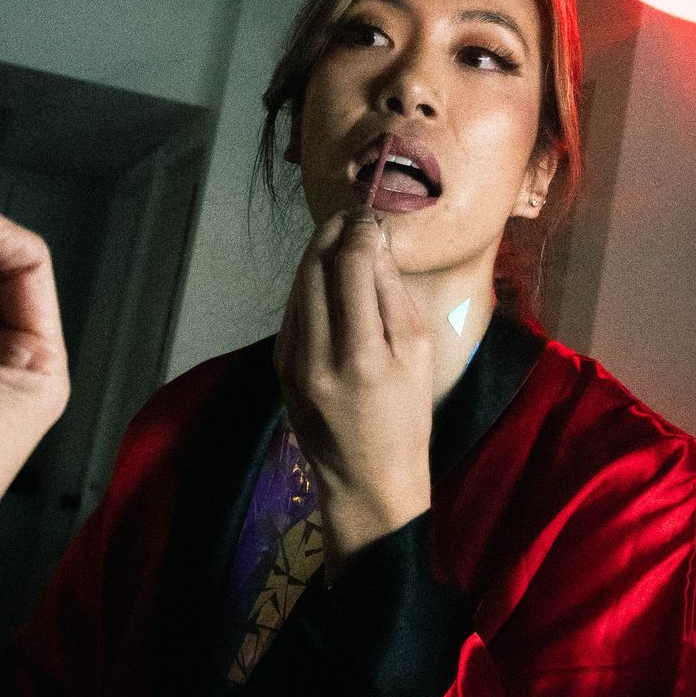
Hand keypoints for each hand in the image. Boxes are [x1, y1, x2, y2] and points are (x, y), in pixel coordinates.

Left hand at [275, 210, 434, 575]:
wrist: (365, 479)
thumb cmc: (406, 418)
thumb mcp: (416, 354)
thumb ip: (391, 295)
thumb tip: (373, 243)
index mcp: (362, 355)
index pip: (350, 267)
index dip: (360, 231)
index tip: (373, 218)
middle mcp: (317, 355)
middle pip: (314, 267)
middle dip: (333, 233)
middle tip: (354, 217)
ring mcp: (290, 361)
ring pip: (297, 285)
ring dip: (318, 253)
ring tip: (343, 237)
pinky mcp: (279, 365)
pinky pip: (292, 309)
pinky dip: (309, 284)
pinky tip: (328, 276)